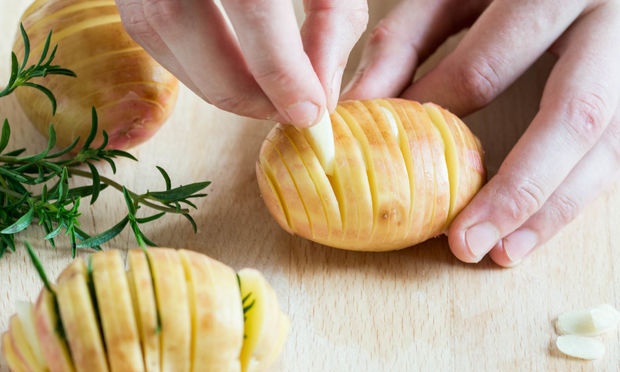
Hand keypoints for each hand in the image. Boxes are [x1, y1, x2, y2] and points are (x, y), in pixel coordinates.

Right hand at [114, 0, 367, 126]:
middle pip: (184, 19)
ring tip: (260, 96)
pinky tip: (228, 70)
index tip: (309, 111)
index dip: (280, 69)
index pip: (252, 4)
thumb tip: (319, 95)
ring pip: (158, 27)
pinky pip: (146, 27)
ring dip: (212, 81)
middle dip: (238, 87)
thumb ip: (334, 20)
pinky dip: (190, 62)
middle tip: (282, 111)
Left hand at [343, 0, 619, 265]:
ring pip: (608, 147)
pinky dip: (574, 196)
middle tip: (466, 243)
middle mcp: (612, 23)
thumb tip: (359, 107)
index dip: (441, 119)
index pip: (488, 66)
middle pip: (573, 117)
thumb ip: (404, 43)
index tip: (402, 169)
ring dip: (553, 210)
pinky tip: (537, 226)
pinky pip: (617, 153)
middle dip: (517, 189)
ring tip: (503, 252)